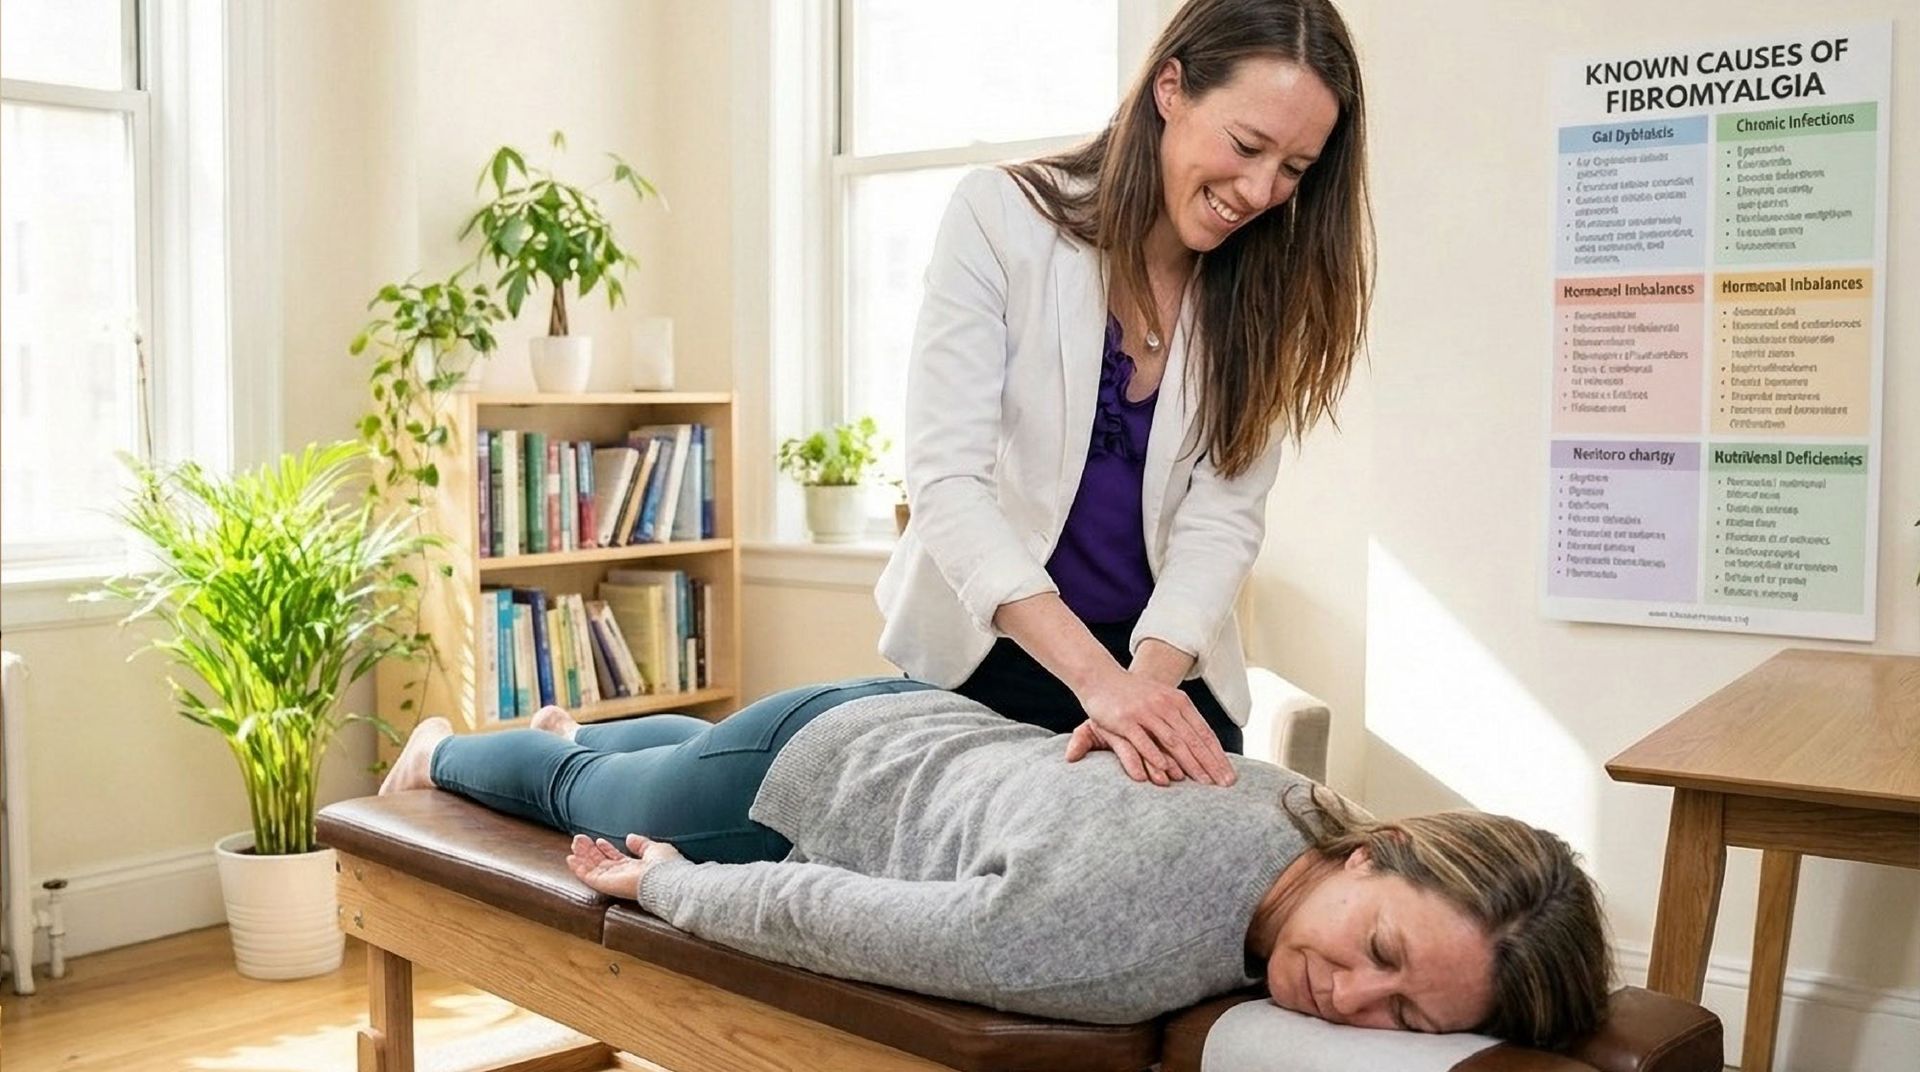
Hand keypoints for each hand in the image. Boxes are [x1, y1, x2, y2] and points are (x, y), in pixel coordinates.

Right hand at [565, 832, 684, 899]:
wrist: (667, 880)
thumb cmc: (667, 866)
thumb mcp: (654, 849)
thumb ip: (641, 844)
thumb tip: (629, 837)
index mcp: (635, 868)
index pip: (616, 859)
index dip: (606, 849)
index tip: (599, 840)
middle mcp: (622, 875)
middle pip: (601, 863)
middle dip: (590, 851)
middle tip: (579, 839)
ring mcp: (613, 881)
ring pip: (593, 868)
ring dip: (582, 856)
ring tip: (574, 843)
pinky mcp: (606, 885)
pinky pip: (589, 877)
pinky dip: (579, 868)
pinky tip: (570, 858)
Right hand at [1071, 670, 1235, 786]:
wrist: (1101, 676)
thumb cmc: (1134, 695)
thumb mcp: (1162, 701)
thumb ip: (1180, 720)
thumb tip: (1201, 745)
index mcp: (1179, 702)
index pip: (1204, 732)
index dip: (1217, 755)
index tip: (1229, 775)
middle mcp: (1166, 705)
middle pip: (1192, 739)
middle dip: (1210, 764)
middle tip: (1223, 784)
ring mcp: (1145, 712)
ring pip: (1172, 741)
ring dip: (1189, 764)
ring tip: (1202, 783)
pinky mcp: (1124, 719)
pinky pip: (1143, 741)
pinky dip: (1155, 756)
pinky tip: (1166, 772)